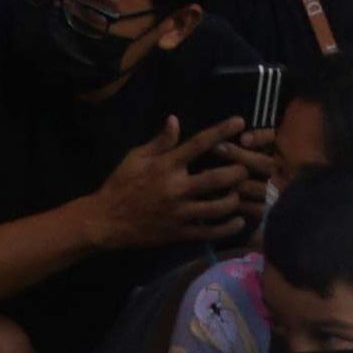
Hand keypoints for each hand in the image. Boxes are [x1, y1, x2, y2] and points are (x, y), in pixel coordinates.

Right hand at [89, 117, 272, 254]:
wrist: (106, 220)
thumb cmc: (121, 184)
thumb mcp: (135, 157)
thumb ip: (159, 141)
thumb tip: (175, 120)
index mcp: (166, 165)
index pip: (198, 144)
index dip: (221, 131)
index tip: (239, 121)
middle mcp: (176, 187)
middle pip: (216, 178)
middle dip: (236, 172)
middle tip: (245, 168)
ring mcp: (179, 212)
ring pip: (217, 207)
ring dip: (234, 199)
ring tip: (240, 194)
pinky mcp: (179, 232)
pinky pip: (209, 231)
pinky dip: (227, 228)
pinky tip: (238, 221)